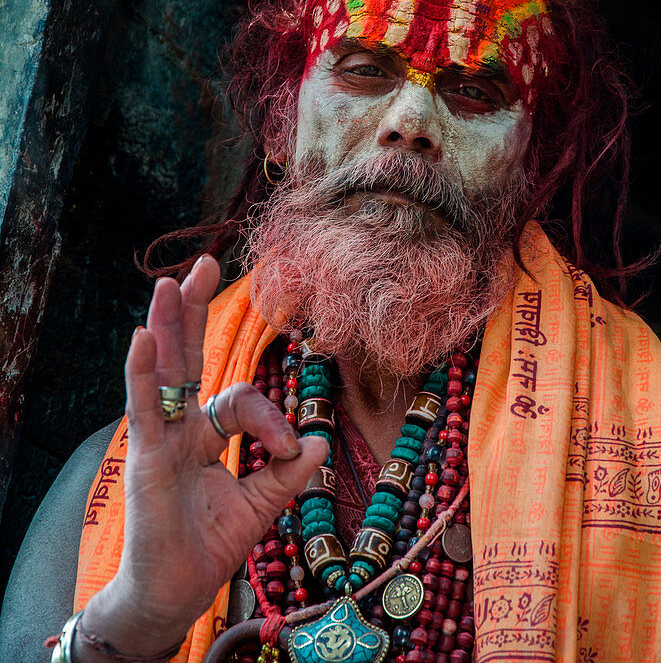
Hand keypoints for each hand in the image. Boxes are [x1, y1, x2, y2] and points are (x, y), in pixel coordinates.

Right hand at [83, 256, 326, 656]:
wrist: (175, 593)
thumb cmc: (207, 546)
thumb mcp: (259, 504)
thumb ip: (286, 473)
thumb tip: (320, 442)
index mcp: (203, 434)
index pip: (239, 400)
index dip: (270, 419)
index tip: (290, 447)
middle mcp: (178, 427)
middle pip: (185, 357)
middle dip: (193, 311)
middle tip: (203, 265)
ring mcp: (159, 438)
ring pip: (162, 370)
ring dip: (165, 324)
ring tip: (169, 283)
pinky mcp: (147, 457)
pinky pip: (144, 407)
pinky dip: (142, 372)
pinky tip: (142, 338)